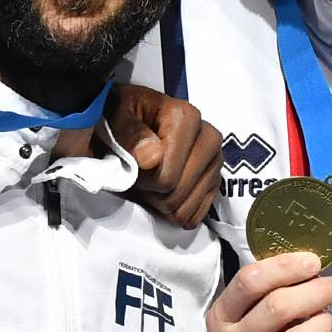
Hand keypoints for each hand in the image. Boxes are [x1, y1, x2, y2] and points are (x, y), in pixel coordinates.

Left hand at [111, 81, 221, 227]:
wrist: (131, 125)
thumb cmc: (123, 120)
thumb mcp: (116, 116)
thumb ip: (129, 133)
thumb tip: (152, 158)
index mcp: (187, 118)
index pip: (166, 177)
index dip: (141, 180)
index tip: (130, 165)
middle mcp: (209, 138)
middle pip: (176, 195)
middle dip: (150, 194)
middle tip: (137, 177)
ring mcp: (215, 160)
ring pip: (185, 210)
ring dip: (160, 204)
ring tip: (149, 183)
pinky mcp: (215, 179)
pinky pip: (196, 215)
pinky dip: (174, 213)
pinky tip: (163, 195)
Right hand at [192, 251, 331, 331]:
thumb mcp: (245, 319)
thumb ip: (269, 293)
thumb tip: (311, 267)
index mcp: (221, 319)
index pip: (249, 282)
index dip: (285, 267)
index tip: (313, 262)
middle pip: (277, 309)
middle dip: (316, 291)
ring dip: (322, 323)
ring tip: (328, 319)